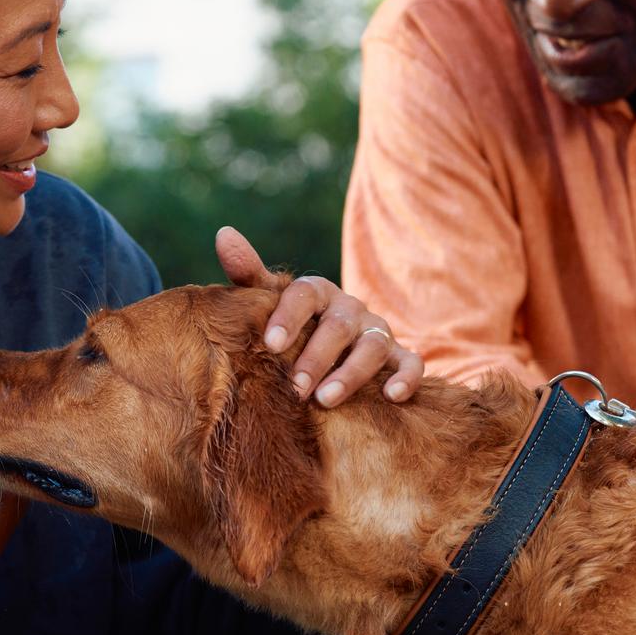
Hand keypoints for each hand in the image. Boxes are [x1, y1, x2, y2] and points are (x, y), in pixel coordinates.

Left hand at [216, 226, 424, 407]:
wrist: (335, 344)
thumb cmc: (294, 324)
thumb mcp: (271, 301)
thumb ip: (248, 274)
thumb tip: (223, 234)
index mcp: (317, 292)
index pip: (304, 295)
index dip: (288, 317)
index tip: (270, 344)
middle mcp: (350, 308)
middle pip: (338, 326)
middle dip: (316, 357)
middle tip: (295, 387)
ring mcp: (377, 331)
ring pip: (373, 346)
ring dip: (351, 374)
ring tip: (326, 400)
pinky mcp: (399, 355)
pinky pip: (412, 363)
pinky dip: (405, 378)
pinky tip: (390, 397)